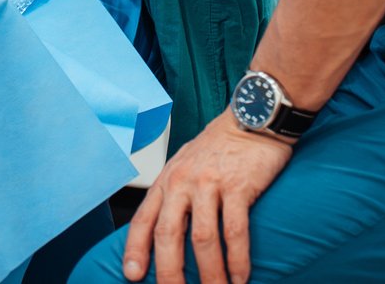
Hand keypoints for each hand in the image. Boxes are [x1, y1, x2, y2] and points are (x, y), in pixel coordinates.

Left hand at [125, 114, 293, 283]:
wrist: (252, 118)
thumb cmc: (219, 147)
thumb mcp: (185, 166)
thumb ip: (175, 195)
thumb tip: (166, 233)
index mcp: (167, 181)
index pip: (143, 220)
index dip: (135, 250)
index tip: (132, 275)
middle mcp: (182, 183)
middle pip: (168, 235)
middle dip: (170, 273)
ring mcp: (209, 184)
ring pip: (202, 239)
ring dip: (210, 274)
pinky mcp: (238, 186)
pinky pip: (235, 230)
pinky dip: (237, 259)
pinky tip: (241, 278)